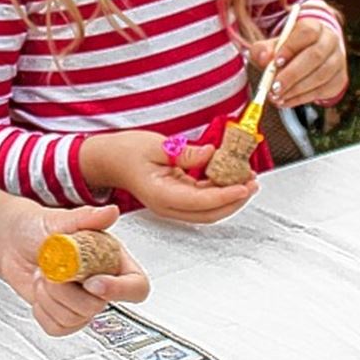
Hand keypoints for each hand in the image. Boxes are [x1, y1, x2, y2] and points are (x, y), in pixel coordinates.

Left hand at [0, 202, 149, 336]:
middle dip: (65, 288)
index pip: (136, 286)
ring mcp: (82, 302)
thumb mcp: (60, 219)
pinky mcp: (63, 316)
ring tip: (44, 274)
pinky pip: (57, 327)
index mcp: (111, 259)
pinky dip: (41, 309)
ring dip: (50, 296)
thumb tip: (110, 212)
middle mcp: (101, 284)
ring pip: (74, 319)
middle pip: (96, 306)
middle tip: (51, 267)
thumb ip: (86, 217)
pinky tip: (40, 290)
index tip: (91, 282)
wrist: (11, 240)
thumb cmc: (38, 227)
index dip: (119, 290)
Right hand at [82, 130, 256, 223]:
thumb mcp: (155, 145)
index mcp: (161, 195)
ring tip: (246, 179)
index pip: (201, 201)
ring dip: (229, 198)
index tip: (244, 185)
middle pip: (210, 213)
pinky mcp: (176, 200)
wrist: (108, 159)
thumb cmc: (125, 152)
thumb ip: (185, 153)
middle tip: (252, 182)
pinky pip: (203, 202)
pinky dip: (219, 192)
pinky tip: (229, 178)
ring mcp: (172, 206)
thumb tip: (212, 154)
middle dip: (235, 200)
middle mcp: (168, 206)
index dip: (226, 195)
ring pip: (209, 211)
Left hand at [248, 18, 346, 108]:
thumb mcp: (272, 46)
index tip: (275, 62)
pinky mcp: (339, 79)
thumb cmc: (286, 49)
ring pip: (320, 76)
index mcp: (314, 27)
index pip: (306, 33)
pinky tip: (285, 101)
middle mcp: (330, 41)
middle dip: (292, 74)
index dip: (290, 47)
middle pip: (315, 56)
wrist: (309, 57)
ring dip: (296, 89)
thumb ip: (263, 49)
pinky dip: (302, 98)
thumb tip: (262, 57)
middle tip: (274, 87)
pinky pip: (323, 91)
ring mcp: (338, 61)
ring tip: (276, 97)